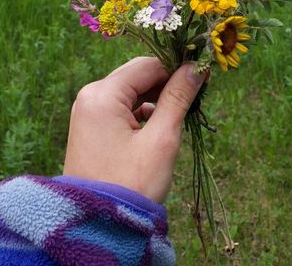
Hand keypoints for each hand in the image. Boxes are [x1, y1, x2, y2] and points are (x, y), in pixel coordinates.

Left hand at [63, 56, 206, 202]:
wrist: (96, 227)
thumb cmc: (132, 184)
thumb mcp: (161, 139)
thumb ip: (178, 98)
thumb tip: (196, 67)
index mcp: (102, 94)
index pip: (148, 65)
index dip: (176, 68)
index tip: (203, 78)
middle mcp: (90, 96)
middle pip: (137, 75)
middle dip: (166, 83)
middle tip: (194, 98)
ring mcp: (88, 111)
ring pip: (131, 91)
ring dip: (156, 98)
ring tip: (178, 116)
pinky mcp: (91, 126)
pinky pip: (122, 107)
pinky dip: (142, 112)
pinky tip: (159, 127)